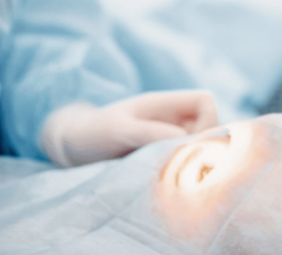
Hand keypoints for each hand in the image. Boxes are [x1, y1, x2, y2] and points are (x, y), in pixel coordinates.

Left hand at [42, 91, 219, 166]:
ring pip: (198, 144)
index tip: (191, 143)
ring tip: (176, 175)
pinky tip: (169, 181)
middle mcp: (169, 118)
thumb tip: (186, 140)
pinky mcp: (160, 153)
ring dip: (193, 159)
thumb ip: (150, 132)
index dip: (208, 120)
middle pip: (208, 123)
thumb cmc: (93, 132)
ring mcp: (166, 135)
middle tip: (186, 165)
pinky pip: (184, 158)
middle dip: (204, 144)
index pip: (205, 100)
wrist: (73, 146)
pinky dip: (183, 169)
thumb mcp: (120, 131)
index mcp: (163, 104)